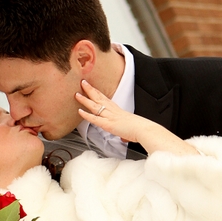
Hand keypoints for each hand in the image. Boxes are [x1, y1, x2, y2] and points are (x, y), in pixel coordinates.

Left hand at [76, 80, 197, 155]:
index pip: (106, 99)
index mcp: (118, 111)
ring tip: (77, 94)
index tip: (92, 87)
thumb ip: (124, 133)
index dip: (98, 93)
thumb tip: (124, 138)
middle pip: (99, 98)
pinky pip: (95, 119)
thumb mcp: (130, 129)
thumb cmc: (139, 130)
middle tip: (83, 82)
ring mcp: (110, 117)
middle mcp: (113, 111)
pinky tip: (80, 111)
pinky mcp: (108, 124)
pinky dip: (86, 115)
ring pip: (95, 106)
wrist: (144, 130)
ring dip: (85, 100)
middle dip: (90, 90)